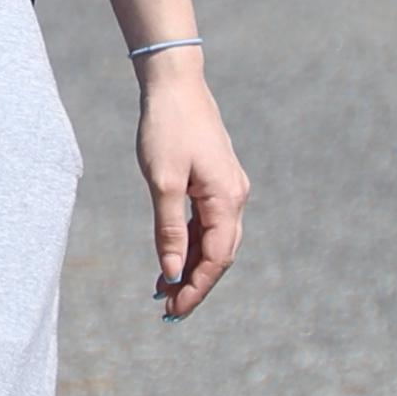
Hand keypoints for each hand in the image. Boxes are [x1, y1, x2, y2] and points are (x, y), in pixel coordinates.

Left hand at [136, 59, 245, 317]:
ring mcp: (228, 190)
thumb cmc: (166, 129)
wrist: (175, 85)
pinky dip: (190, 244)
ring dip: (192, 266)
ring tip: (163, 291)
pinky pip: (207, 224)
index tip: (173, 309)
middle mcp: (235, 197)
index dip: (197, 287)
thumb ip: (168, 229)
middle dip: (196, 284)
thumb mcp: (162, 181)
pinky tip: (171, 259)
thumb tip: (171, 272)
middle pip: (220, 255)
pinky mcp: (216, 183)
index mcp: (227, 199)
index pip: (216, 258)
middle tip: (167, 310)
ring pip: (214, 241)